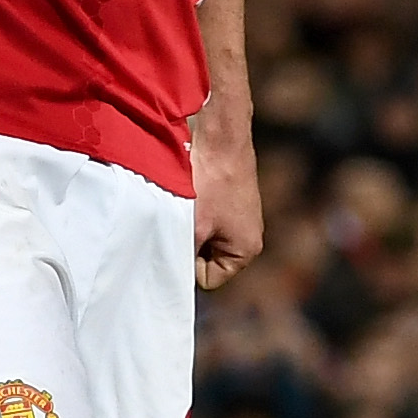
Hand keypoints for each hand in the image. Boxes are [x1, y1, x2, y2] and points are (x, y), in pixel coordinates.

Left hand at [190, 118, 263, 290]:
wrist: (221, 137)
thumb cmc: (211, 183)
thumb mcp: (193, 230)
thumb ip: (183, 257)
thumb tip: (168, 274)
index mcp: (247, 250)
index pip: (207, 279)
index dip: (189, 263)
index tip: (184, 238)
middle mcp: (249, 236)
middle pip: (205, 259)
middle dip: (190, 244)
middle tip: (183, 222)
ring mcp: (240, 217)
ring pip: (202, 236)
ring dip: (190, 226)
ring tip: (188, 206)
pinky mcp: (230, 200)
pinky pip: (206, 218)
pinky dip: (194, 210)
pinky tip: (191, 193)